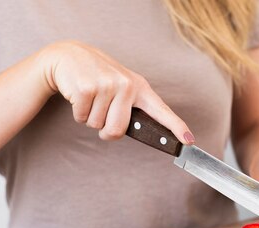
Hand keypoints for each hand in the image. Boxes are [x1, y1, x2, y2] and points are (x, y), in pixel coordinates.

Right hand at [40, 41, 193, 143]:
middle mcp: (127, 85)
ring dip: (90, 118)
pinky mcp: (87, 88)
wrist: (69, 56)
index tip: (189, 141)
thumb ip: (132, 108)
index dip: (176, 127)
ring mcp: (107, 85)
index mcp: (139, 87)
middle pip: (117, 131)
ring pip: (97, 126)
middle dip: (106, 131)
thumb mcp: (121, 87)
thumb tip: (142, 134)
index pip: (162, 111)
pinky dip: (78, 113)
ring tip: (91, 98)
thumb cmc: (98, 77)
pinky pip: (82, 118)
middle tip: (101, 113)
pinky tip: (80, 96)